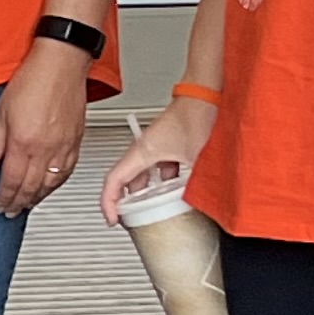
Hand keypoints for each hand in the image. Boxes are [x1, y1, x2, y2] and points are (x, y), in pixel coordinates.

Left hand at [0, 40, 90, 216]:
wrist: (61, 63)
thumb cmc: (33, 80)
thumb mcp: (1, 111)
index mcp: (24, 142)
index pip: (11, 181)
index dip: (3, 197)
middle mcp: (46, 149)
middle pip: (31, 187)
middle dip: (18, 203)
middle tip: (9, 211)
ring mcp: (63, 147)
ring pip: (50, 184)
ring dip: (37, 198)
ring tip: (26, 204)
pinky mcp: (76, 142)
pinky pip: (67, 173)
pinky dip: (56, 185)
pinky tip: (49, 188)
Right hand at [99, 96, 216, 223]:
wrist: (205, 95)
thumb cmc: (196, 116)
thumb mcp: (196, 159)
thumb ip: (196, 185)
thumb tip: (201, 204)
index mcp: (142, 152)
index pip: (114, 181)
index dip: (108, 203)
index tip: (112, 219)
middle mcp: (143, 149)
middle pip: (123, 181)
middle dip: (123, 203)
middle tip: (127, 219)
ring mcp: (153, 148)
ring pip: (140, 175)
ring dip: (142, 193)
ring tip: (149, 209)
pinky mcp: (165, 146)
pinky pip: (155, 169)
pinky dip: (159, 183)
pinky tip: (173, 190)